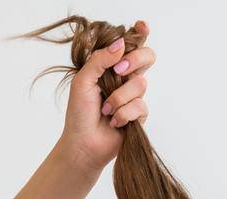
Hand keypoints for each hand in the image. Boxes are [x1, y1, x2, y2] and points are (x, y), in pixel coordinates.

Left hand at [59, 21, 156, 171]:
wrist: (84, 144)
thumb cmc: (79, 113)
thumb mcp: (83, 81)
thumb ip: (99, 60)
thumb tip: (120, 44)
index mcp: (111, 66)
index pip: (130, 45)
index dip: (139, 34)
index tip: (141, 27)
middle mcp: (125, 78)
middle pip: (147, 57)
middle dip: (135, 60)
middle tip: (119, 70)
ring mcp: (134, 96)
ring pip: (140, 84)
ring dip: (119, 98)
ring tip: (106, 110)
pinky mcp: (139, 115)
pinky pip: (140, 106)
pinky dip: (124, 114)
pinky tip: (114, 122)